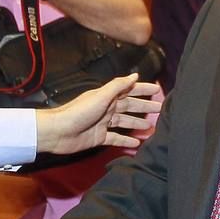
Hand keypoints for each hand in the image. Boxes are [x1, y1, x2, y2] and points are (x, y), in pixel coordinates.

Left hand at [36, 74, 162, 153]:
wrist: (58, 131)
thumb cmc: (79, 111)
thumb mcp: (101, 96)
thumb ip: (118, 86)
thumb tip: (135, 75)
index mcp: (107, 96)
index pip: (129, 90)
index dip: (142, 89)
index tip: (157, 90)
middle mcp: (107, 108)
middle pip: (130, 107)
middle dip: (144, 107)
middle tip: (160, 110)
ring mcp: (103, 123)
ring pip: (125, 123)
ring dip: (138, 124)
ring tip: (152, 128)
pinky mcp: (99, 137)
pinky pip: (116, 138)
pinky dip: (126, 140)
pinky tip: (137, 143)